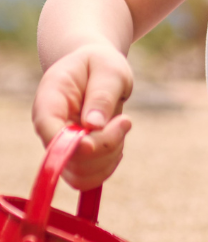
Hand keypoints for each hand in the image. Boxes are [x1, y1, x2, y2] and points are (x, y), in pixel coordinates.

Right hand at [32, 43, 132, 189]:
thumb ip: (102, 94)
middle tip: (125, 121)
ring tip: (122, 125)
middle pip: (67, 157)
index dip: (68, 143)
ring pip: (79, 174)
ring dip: (109, 156)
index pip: (47, 128)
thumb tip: (94, 125)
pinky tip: (118, 141)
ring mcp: (61, 144)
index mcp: (50, 99)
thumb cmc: (101, 64)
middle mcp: (50, 127)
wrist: (96, 68)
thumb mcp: (109, 69)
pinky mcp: (74, 156)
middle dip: (104, 145)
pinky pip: (88, 177)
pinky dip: (109, 164)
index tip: (94, 141)